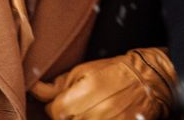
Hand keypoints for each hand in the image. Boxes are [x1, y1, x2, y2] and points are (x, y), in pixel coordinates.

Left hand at [33, 47, 175, 119]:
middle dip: (69, 115)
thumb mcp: (85, 70)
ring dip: (82, 119)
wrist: (149, 78)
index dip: (56, 106)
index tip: (64, 101)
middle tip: (79, 105)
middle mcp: (99, 109)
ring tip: (91, 110)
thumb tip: (34, 89)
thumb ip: (58, 84)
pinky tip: (100, 116)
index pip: (56, 111)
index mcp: (88, 90)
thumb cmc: (115, 71)